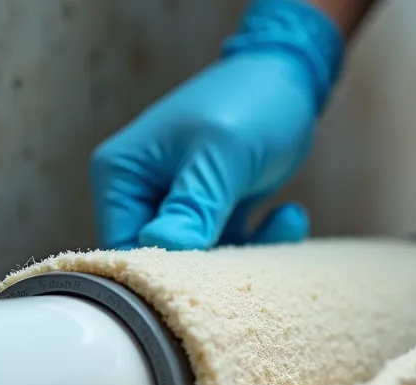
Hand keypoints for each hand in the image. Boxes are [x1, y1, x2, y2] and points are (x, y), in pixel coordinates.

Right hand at [89, 0, 342, 250]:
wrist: (293, 81)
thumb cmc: (250, 102)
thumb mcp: (221, 153)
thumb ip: (193, 205)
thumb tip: (162, 246)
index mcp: (122, 174)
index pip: (123, 245)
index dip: (163, 268)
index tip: (208, 272)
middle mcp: (142, 192)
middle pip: (162, 259)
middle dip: (210, 265)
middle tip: (252, 253)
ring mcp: (177, 204)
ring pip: (200, 261)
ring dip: (245, 253)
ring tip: (281, 223)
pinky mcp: (212, 213)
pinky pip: (230, 250)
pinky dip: (261, 241)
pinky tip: (288, 214)